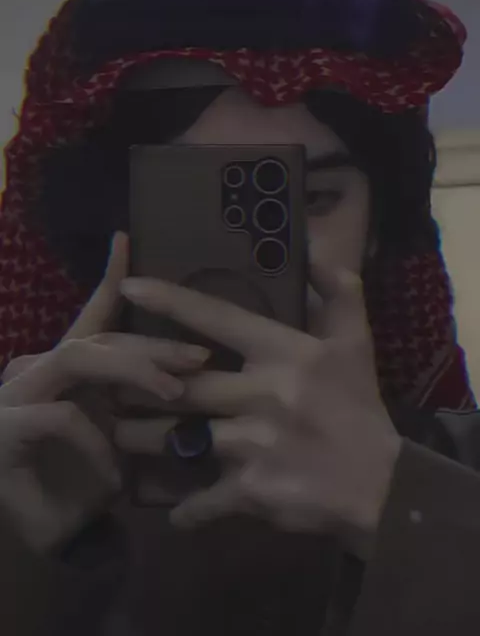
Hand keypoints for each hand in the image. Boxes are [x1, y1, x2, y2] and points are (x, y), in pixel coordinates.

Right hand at [0, 233, 207, 552]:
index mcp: (65, 370)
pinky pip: (62, 416)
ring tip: (173, 392)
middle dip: (153, 343)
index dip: (109, 279)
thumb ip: (138, 405)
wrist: (35, 539)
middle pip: (100, 338)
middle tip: (199, 355)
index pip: (91, 317)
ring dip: (132, 371)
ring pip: (80, 357)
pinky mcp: (6, 425)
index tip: (125, 240)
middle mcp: (37, 370)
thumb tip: (189, 376)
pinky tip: (116, 477)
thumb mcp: (118, 441)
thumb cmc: (77, 488)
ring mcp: (16, 393)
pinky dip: (96, 443)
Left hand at [118, 259, 401, 559]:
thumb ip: (339, 294)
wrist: (384, 485)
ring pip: (176, 439)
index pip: (217, 318)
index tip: (129, 287)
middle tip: (104, 381)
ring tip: (117, 435)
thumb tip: (316, 251)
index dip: (171, 301)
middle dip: (136, 384)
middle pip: (180, 385)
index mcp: (284, 353)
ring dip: (142, 439)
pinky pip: (201, 498)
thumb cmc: (361, 408)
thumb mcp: (356, 344)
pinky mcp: (251, 490)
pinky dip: (184, 508)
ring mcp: (253, 444)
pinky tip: (172, 512)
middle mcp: (262, 393)